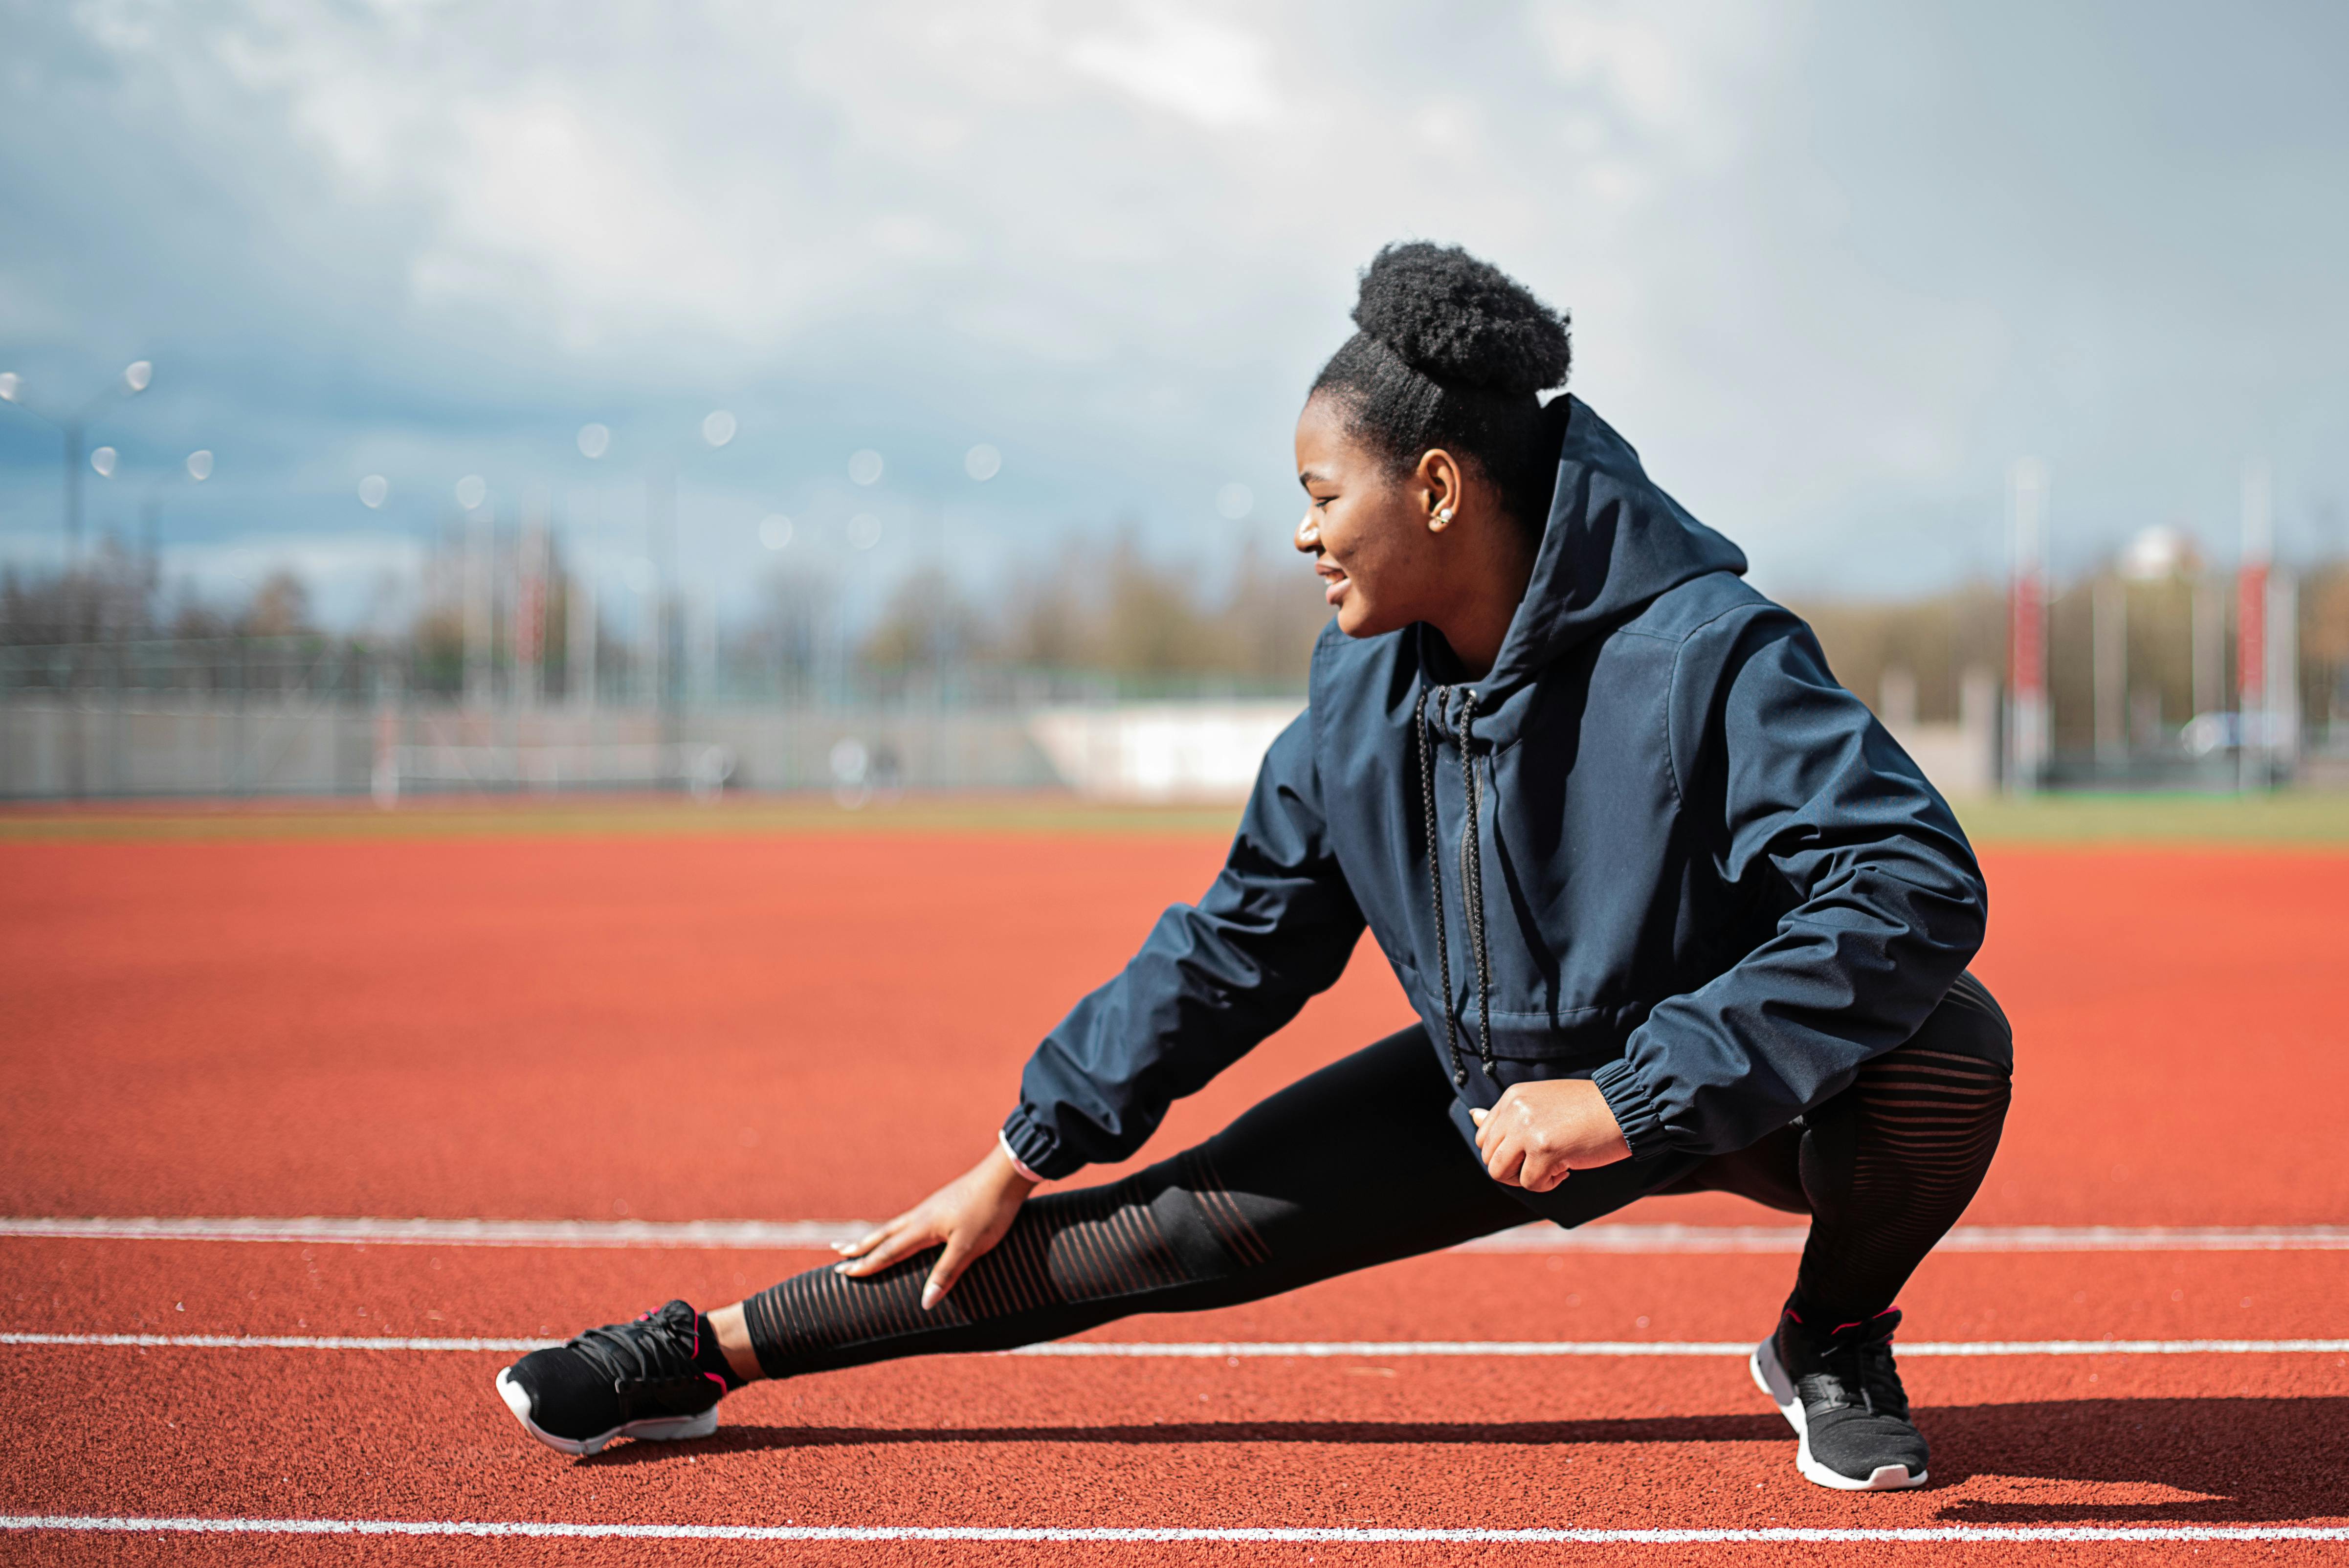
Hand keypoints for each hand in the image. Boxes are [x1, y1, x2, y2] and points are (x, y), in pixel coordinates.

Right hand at [833, 1143, 1037, 1309]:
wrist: (1005, 1175)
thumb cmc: (989, 1211)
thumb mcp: (969, 1247)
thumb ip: (946, 1274)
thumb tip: (924, 1303)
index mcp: (923, 1227)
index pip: (888, 1250)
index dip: (866, 1264)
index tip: (844, 1272)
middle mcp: (921, 1215)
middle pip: (884, 1234)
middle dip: (860, 1246)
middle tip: (837, 1252)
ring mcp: (932, 1207)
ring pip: (896, 1225)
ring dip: (875, 1236)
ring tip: (860, 1241)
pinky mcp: (943, 1203)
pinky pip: (910, 1220)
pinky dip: (895, 1229)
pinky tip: (902, 1230)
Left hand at [1470, 1079, 1630, 1192]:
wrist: (1624, 1106)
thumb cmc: (1588, 1109)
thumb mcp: (1541, 1103)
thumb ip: (1508, 1115)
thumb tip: (1472, 1116)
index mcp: (1513, 1097)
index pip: (1484, 1135)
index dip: (1505, 1152)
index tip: (1532, 1149)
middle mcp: (1515, 1110)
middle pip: (1489, 1157)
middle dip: (1513, 1169)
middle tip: (1542, 1163)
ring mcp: (1527, 1129)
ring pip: (1500, 1172)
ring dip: (1525, 1178)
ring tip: (1552, 1167)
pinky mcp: (1544, 1150)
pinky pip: (1530, 1183)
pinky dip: (1549, 1184)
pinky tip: (1568, 1168)